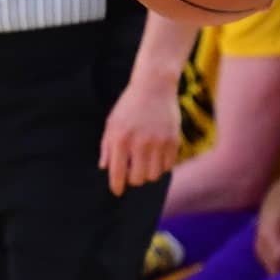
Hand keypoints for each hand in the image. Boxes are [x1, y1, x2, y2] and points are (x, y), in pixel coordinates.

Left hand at [99, 73, 179, 195]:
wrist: (153, 88)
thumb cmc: (128, 107)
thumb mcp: (112, 123)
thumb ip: (107, 147)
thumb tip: (105, 168)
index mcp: (121, 138)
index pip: (117, 172)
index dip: (116, 186)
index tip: (117, 191)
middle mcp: (140, 143)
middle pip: (138, 179)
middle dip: (133, 179)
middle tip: (131, 172)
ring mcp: (159, 143)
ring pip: (154, 176)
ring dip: (148, 173)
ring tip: (144, 162)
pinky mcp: (174, 142)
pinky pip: (168, 167)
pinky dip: (161, 166)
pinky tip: (156, 155)